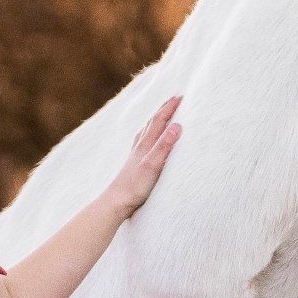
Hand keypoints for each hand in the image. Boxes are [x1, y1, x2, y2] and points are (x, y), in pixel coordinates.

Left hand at [105, 94, 182, 216]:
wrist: (117, 201)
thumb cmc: (135, 186)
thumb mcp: (153, 165)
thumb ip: (164, 145)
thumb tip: (176, 125)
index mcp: (145, 144)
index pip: (159, 120)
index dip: (170, 108)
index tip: (180, 96)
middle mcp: (139, 146)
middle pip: (152, 122)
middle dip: (163, 109)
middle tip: (174, 99)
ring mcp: (135, 154)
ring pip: (147, 130)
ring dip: (156, 119)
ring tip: (161, 114)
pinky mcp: (134, 163)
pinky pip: (142, 141)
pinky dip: (148, 133)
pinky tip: (146, 139)